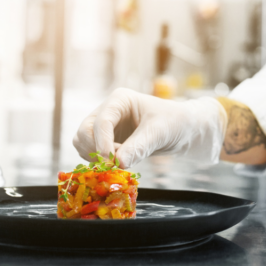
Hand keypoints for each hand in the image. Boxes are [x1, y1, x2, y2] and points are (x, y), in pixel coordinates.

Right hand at [72, 88, 226, 167]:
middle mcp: (108, 111)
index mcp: (119, 100)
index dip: (103, 143)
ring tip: (121, 162)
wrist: (183, 130)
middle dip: (96, 150)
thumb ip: (139, 147)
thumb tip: (119, 163)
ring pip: (82, 142)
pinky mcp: (106, 141)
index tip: (111, 162)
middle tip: (114, 165)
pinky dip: (98, 161)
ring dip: (95, 157)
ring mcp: (105, 126)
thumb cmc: (174, 123)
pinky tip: (119, 163)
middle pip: (85, 131)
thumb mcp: (159, 133)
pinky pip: (90, 152)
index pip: (102, 121)